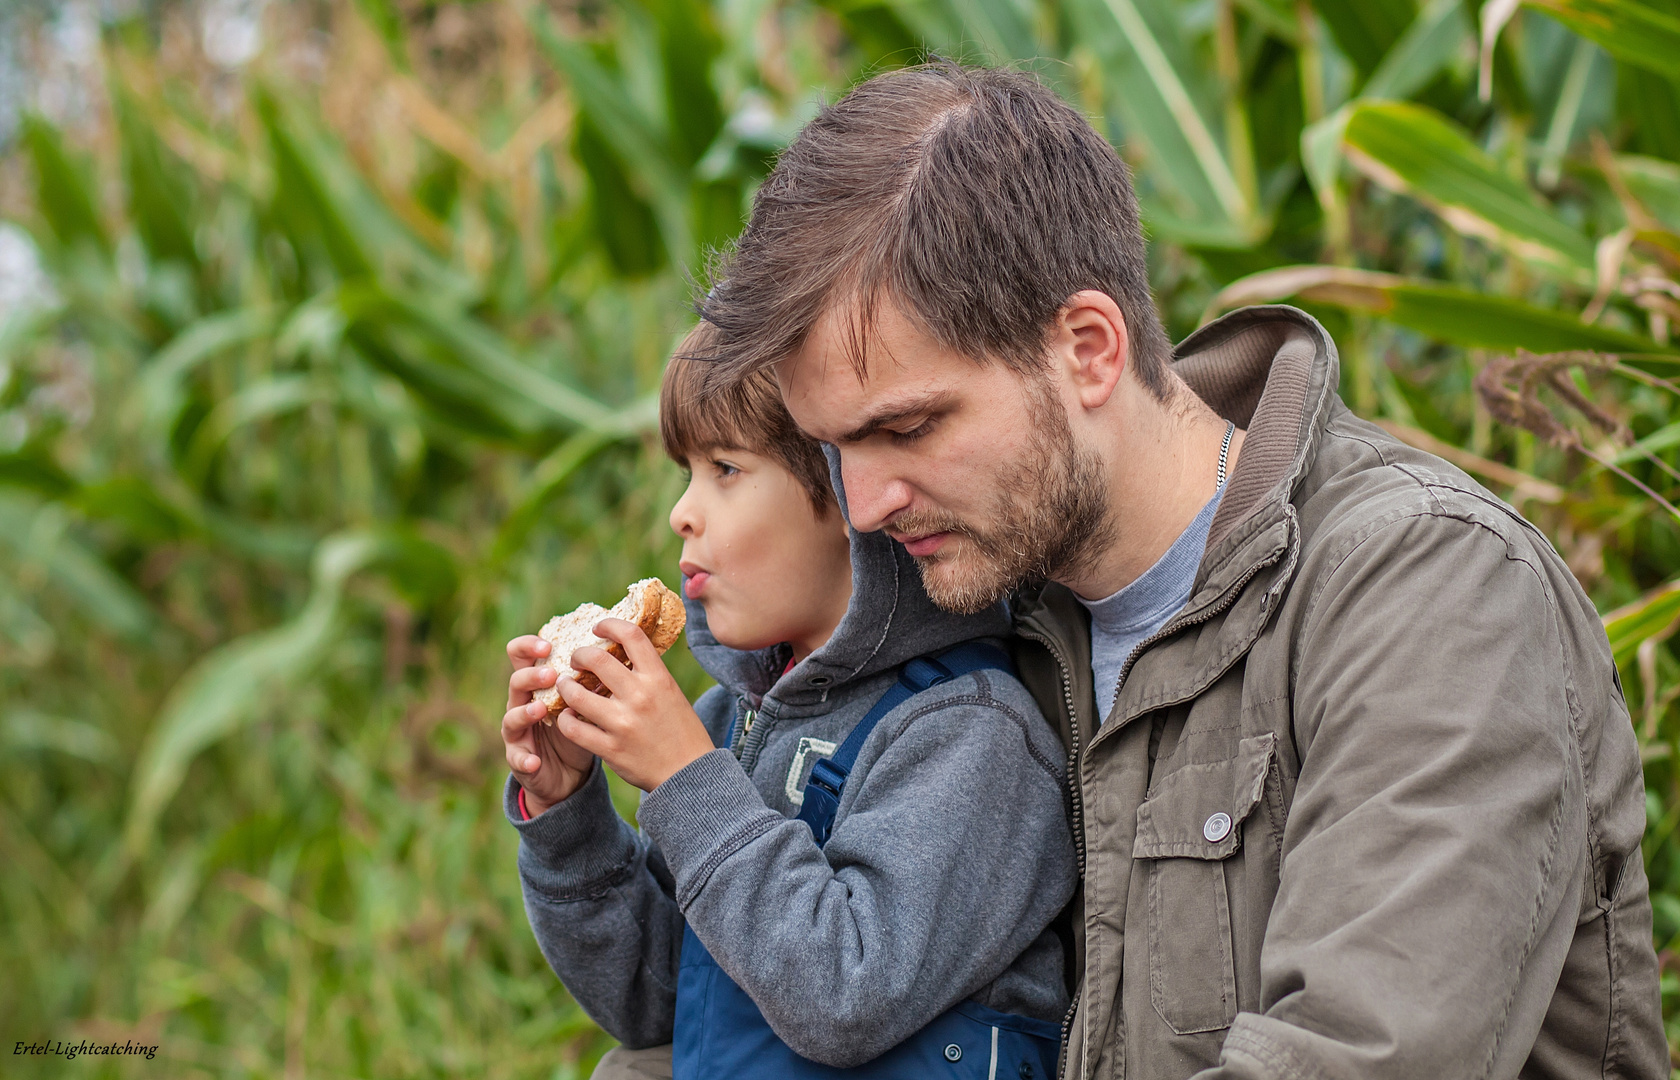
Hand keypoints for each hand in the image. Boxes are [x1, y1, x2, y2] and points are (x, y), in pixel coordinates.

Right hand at [503, 635, 595, 815]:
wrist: (568, 772)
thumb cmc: (580, 727)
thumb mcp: (588, 701)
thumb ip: (593, 679)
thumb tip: (620, 649)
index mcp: (538, 684)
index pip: (523, 656)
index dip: (529, 646)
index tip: (548, 644)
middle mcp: (523, 703)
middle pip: (516, 681)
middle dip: (531, 675)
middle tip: (551, 674)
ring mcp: (518, 731)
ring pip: (511, 717)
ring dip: (525, 712)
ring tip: (540, 709)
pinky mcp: (520, 758)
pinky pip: (518, 758)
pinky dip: (524, 759)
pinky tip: (534, 761)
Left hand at [555, 618, 715, 791]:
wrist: (690, 774)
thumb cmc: (682, 731)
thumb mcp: (671, 693)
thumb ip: (647, 674)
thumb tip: (620, 653)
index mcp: (658, 678)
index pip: (631, 635)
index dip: (609, 625)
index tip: (598, 628)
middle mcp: (640, 696)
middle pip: (596, 659)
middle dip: (578, 655)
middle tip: (575, 660)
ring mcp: (623, 723)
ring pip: (576, 694)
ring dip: (565, 687)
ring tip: (565, 687)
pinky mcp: (611, 749)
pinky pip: (573, 728)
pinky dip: (565, 719)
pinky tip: (568, 717)